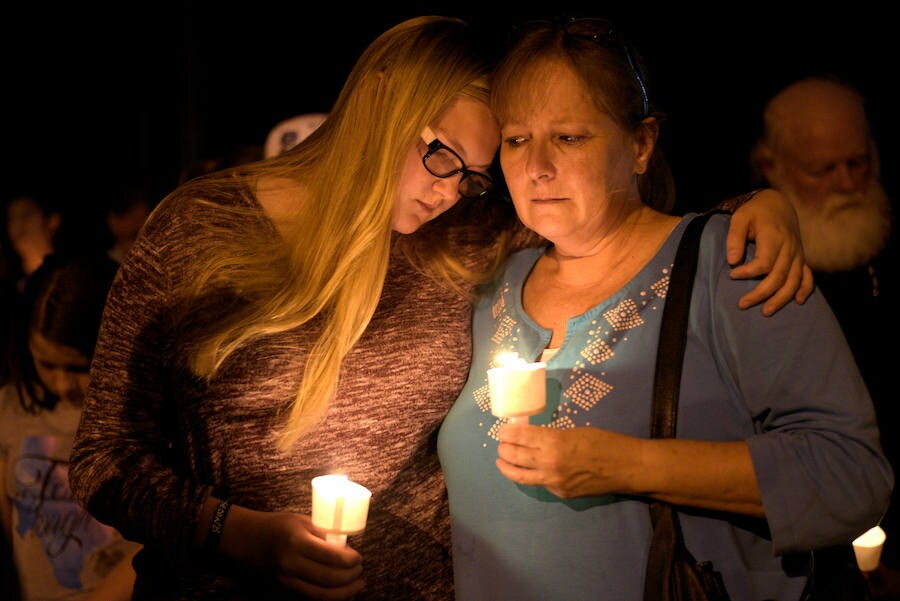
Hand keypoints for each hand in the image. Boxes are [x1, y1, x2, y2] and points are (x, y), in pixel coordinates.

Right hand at [223, 506, 364, 599]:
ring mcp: (286, 580)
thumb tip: (345, 545)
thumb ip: (322, 533)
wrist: (245, 539)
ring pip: (321, 595)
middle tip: (360, 570)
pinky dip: (329, 597)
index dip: (350, 560)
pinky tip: (341, 591)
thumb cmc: (276, 525)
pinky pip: (311, 597)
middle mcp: (291, 564)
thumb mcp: (300, 521)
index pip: (331, 556)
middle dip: (351, 577)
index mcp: (297, 541)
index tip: (359, 557)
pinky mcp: (284, 588)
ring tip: (358, 585)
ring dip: (344, 592)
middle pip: (329, 578)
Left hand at [495, 423, 637, 497]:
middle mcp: (549, 463)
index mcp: (553, 442)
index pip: (519, 437)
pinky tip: (530, 470)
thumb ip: (551, 436)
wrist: (626, 467)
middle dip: (503, 449)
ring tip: (502, 461)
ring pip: (520, 476)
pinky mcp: (561, 493)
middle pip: (514, 456)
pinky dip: (532, 475)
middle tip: (501, 444)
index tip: (503, 430)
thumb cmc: (604, 442)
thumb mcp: (574, 432)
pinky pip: (541, 484)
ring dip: (507, 467)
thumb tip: (533, 437)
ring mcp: (554, 481)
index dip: (507, 433)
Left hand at [725, 188, 813, 315]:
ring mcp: (797, 253)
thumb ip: (734, 237)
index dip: (748, 272)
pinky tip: (797, 302)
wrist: (777, 203)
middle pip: (779, 276)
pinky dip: (805, 289)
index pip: (764, 262)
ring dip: (781, 298)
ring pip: (793, 280)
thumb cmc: (755, 212)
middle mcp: (789, 247)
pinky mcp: (801, 257)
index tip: (732, 275)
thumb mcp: (740, 217)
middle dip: (761, 293)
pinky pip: (808, 276)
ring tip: (766, 312)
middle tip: (742, 304)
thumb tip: (732, 261)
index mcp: (774, 237)